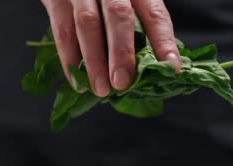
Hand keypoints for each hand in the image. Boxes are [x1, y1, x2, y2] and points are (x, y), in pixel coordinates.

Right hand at [41, 0, 181, 96]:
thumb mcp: (129, 1)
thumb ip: (141, 26)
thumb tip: (157, 66)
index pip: (154, 13)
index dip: (163, 42)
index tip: (171, 67)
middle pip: (118, 15)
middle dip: (121, 52)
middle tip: (122, 82)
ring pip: (87, 24)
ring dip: (94, 61)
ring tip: (101, 89)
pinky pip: (61, 30)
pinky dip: (69, 58)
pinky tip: (77, 80)